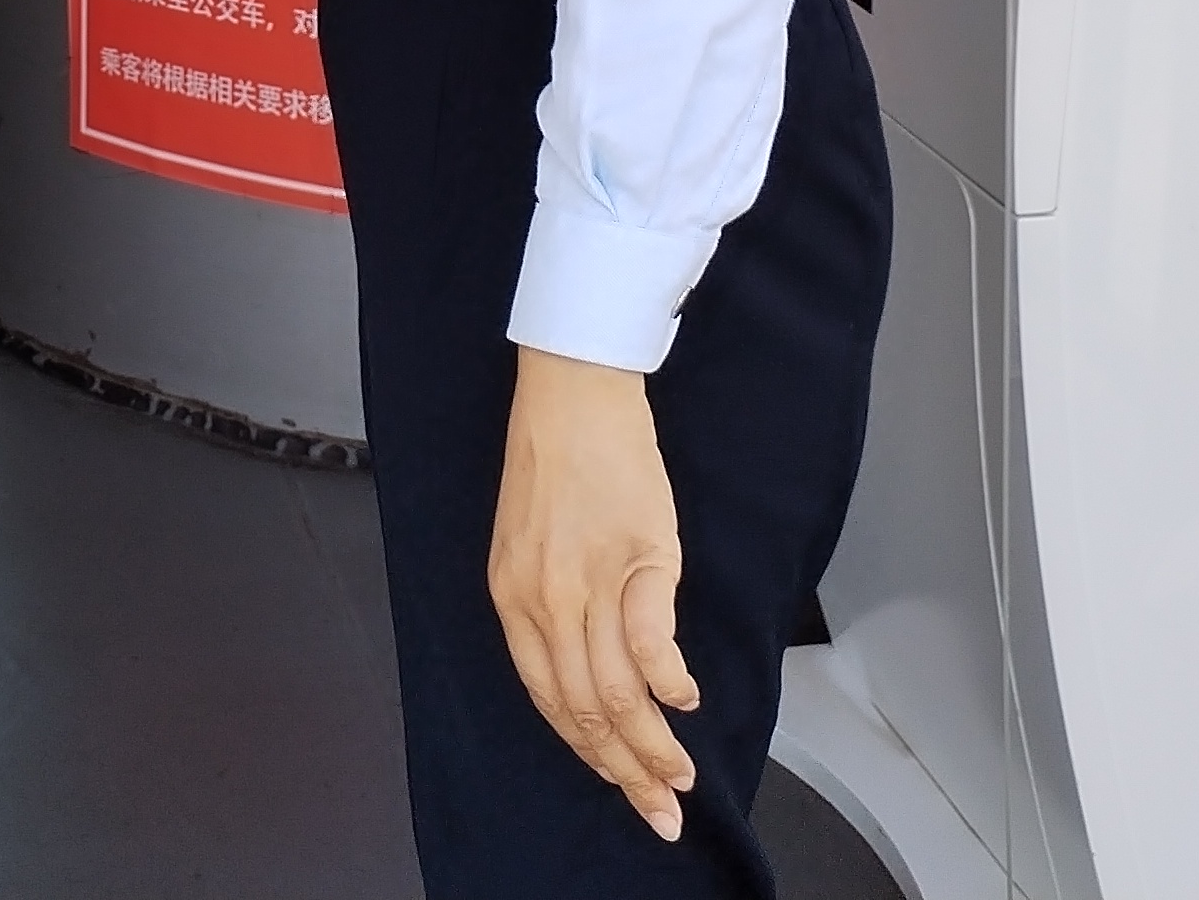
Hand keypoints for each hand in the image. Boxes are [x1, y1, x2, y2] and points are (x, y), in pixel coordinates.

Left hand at [488, 348, 698, 839]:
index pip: (550, 702)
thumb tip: (590, 671)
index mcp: (512, 599)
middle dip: (625, 772)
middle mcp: (542, 600)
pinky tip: (686, 700)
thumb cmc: (554, 459)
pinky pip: (651, 641)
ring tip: (680, 776)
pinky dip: (670, 681)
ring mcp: (588, 580)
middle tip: (659, 809)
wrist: (572, 389)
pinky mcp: (635, 555)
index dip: (589, 754)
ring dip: (653, 746)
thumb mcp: (527, 545)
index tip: (621, 787)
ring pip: (617, 692)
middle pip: (585, 711)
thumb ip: (549, 609)